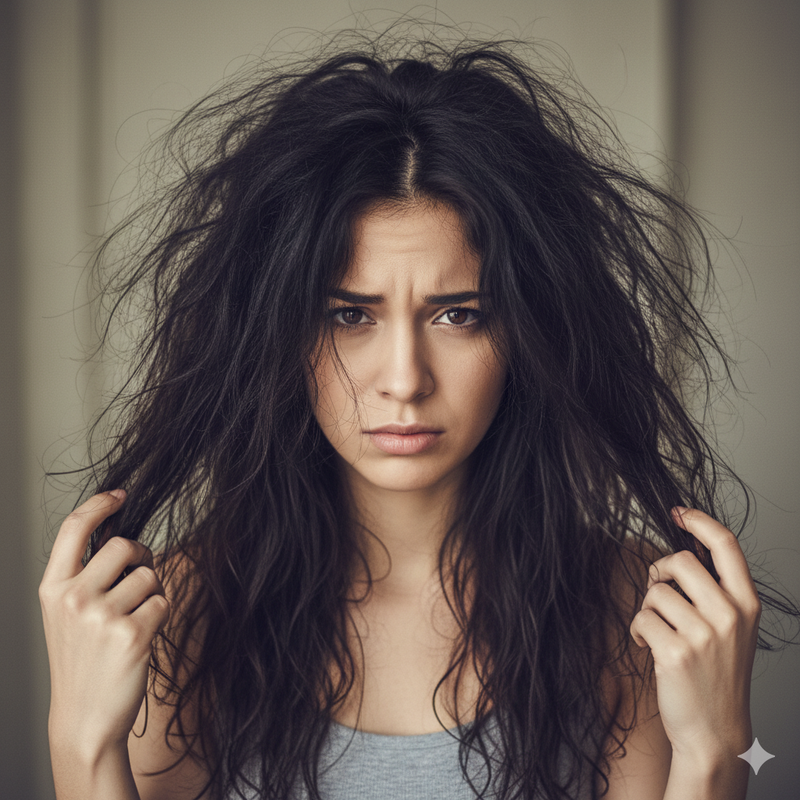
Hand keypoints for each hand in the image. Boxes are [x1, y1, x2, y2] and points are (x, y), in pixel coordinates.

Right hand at [39, 491, 170, 760]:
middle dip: (141, 556)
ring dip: (153, 590)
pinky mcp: (132, 633)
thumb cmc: (82, 660)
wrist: (84, 717)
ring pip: (149, 574)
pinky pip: (163, 601)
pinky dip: (161, 614)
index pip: (74, 528)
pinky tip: (143, 636)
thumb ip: (84, 575)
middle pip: (123, 545)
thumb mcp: (65, 614)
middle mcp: (72, 597)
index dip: (100, 504)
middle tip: (140, 577)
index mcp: (52, 588)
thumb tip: (120, 537)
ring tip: (136, 617)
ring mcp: (101, 616)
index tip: (120, 495)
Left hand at [629, 507, 760, 763]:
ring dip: (648, 608)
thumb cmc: (716, 675)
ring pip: (655, 591)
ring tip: (659, 632)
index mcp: (746, 604)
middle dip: (659, 572)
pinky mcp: (677, 652)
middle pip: (679, 560)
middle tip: (657, 594)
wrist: (715, 731)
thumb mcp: (731, 628)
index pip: (726, 545)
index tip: (679, 512)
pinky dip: (637, 630)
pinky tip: (649, 647)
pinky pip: (641, 618)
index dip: (700, 520)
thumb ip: (714, 592)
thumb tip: (680, 553)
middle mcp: (730, 614)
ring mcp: (705, 634)